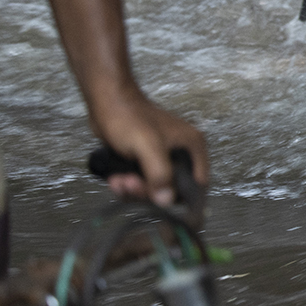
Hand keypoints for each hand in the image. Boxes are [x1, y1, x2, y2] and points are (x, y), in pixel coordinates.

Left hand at [91, 89, 207, 205]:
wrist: (107, 104)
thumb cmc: (129, 118)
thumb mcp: (148, 146)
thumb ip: (160, 173)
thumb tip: (167, 201)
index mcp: (192, 147)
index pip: (198, 183)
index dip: (182, 197)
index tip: (160, 201)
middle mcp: (181, 154)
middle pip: (172, 190)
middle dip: (148, 192)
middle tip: (131, 184)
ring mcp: (164, 158)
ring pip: (154, 188)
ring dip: (134, 191)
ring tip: (120, 180)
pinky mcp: (146, 162)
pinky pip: (142, 183)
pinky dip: (128, 186)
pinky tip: (116, 179)